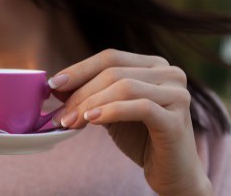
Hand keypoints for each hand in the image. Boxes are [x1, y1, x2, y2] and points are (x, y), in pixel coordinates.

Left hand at [50, 49, 211, 195]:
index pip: (110, 58)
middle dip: (80, 93)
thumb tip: (56, 85)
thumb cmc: (141, 138)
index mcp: (154, 65)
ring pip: (125, 87)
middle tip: (59, 114)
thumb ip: (90, 94)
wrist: (172, 172)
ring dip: (90, 104)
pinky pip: (141, 108)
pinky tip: (92, 120)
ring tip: (69, 122)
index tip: (53, 85)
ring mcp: (177, 94)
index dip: (79, 69)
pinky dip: (112, 111)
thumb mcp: (110, 110)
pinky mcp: (177, 119)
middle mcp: (170, 73)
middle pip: (114, 72)